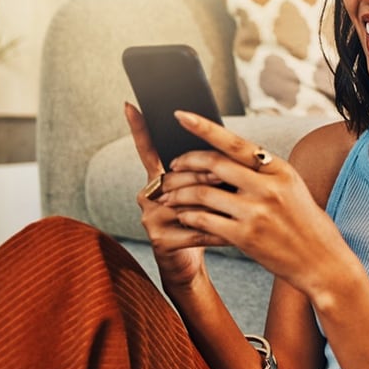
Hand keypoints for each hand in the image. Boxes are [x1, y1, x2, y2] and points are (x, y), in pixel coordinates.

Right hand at [125, 102, 217, 287]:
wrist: (190, 265)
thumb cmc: (203, 222)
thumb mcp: (205, 193)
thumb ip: (208, 171)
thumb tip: (228, 143)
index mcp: (159, 179)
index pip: (148, 149)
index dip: (139, 128)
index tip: (131, 104)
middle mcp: (148, 195)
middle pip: (177, 175)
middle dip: (206, 174)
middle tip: (229, 176)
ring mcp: (151, 217)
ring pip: (186, 200)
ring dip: (214, 201)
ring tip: (238, 203)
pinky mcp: (161, 239)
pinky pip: (196, 228)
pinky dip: (219, 230)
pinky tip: (235, 233)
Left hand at [155, 110, 344, 293]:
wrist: (321, 261)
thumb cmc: (306, 224)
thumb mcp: (292, 188)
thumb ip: (263, 173)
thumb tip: (228, 156)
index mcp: (280, 170)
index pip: (235, 142)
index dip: (204, 127)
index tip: (181, 115)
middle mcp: (268, 187)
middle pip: (213, 164)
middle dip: (185, 163)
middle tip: (171, 167)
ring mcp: (256, 212)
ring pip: (202, 193)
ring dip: (179, 193)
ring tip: (169, 196)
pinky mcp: (244, 237)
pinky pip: (203, 220)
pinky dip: (188, 216)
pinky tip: (183, 216)